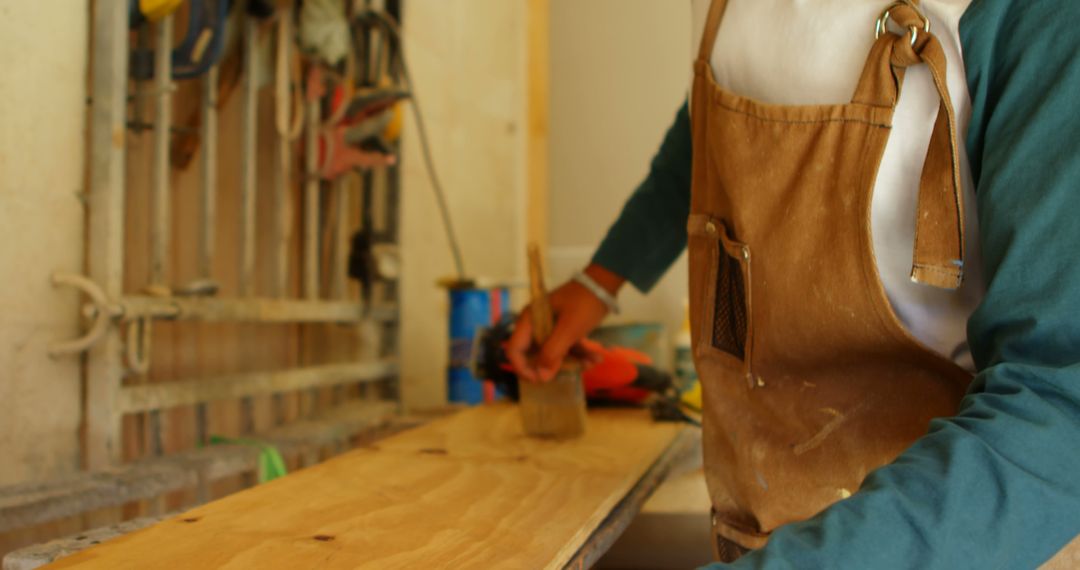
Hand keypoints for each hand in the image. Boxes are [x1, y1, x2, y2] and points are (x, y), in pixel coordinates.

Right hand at [506, 264, 623, 382]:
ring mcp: (550, 327)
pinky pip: (566, 347)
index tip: (539, 380)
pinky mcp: (563, 329)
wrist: (604, 283)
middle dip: (553, 367)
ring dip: (572, 361)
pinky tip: (596, 358)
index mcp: (529, 321)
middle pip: (535, 355)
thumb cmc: (583, 304)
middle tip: (568, 373)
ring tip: (592, 362)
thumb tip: (541, 377)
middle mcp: (535, 325)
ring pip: (554, 353)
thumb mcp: (568, 329)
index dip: (523, 368)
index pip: (514, 350)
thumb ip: (552, 353)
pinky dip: (579, 353)